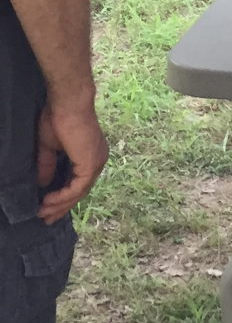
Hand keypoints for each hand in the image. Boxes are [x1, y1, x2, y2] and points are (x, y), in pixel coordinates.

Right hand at [37, 104, 107, 224]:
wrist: (67, 103)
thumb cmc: (58, 118)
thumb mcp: (49, 147)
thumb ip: (48, 165)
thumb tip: (43, 184)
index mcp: (90, 154)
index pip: (80, 182)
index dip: (64, 197)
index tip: (48, 207)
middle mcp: (98, 160)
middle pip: (81, 191)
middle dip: (62, 206)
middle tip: (46, 218)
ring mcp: (96, 162)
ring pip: (80, 192)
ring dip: (60, 204)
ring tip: (43, 212)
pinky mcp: (91, 163)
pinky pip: (78, 188)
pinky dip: (63, 196)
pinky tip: (49, 201)